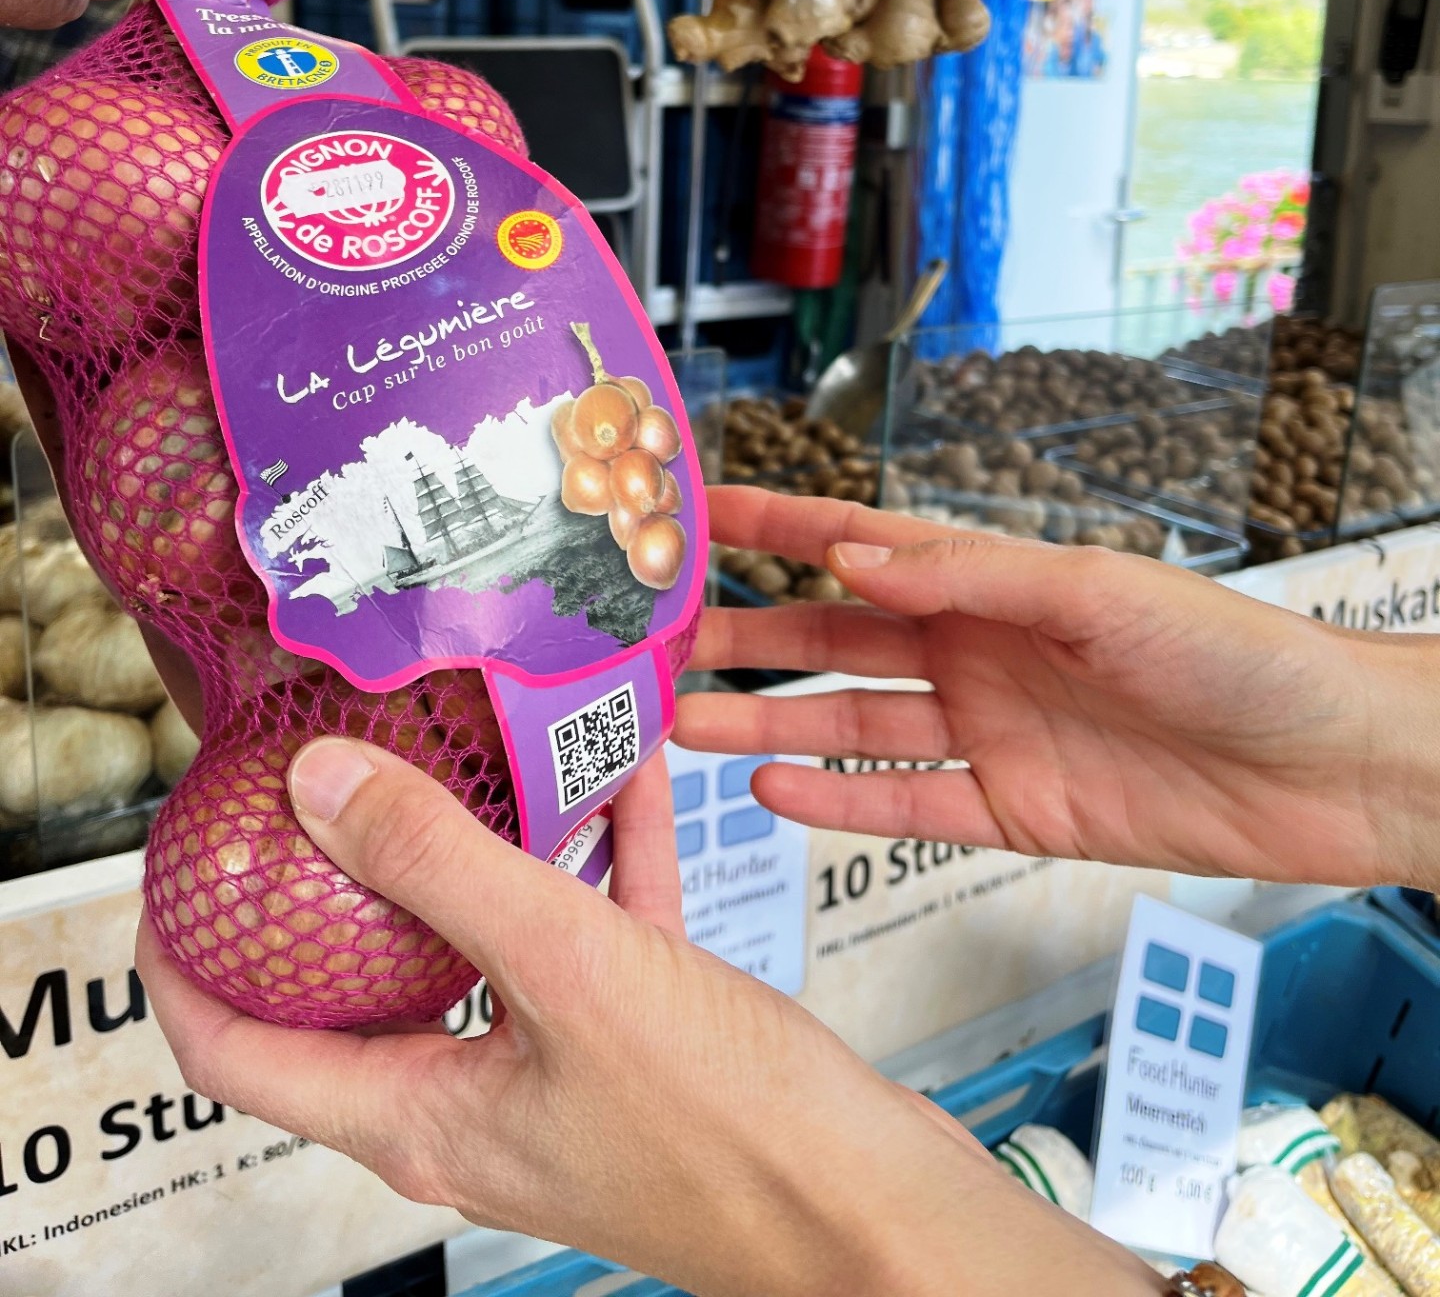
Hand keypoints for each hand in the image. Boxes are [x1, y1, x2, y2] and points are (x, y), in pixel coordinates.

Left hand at [137, 741, 1155, 1296]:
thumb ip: (442, 868)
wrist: (872, 1203)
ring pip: (487, 939)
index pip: (237, 1051)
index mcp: (423, 1112)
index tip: (173, 866)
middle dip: (345, 871)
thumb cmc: (730, 1134)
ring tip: (482, 739)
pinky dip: (593, 853)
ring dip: (485, 841)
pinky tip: (623, 770)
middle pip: (362, 979)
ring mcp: (556, 1071)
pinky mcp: (634, 1044)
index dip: (186, 961)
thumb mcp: (567, 971)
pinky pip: (590, 930)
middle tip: (334, 768)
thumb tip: (321, 786)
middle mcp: (475, 1099)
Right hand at [676, 488, 1439, 890]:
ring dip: (767, 722)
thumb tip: (853, 552)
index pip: (861, 542)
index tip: (694, 510)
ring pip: (851, 724)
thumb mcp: (1098, 593)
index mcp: (995, 582)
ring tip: (684, 725)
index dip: (776, 524)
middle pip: (834, 637)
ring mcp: (991, 732)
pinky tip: (776, 791)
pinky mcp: (1015, 811)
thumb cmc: (1238, 655)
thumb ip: (971, 574)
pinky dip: (839, 800)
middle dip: (745, 634)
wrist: (1328, 767)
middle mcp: (979, 650)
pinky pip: (906, 806)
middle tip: (656, 640)